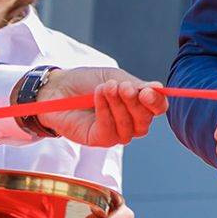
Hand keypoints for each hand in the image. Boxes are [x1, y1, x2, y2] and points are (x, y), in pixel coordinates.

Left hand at [36, 69, 167, 146]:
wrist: (57, 89)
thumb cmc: (85, 82)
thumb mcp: (114, 77)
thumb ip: (136, 85)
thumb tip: (158, 90)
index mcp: (139, 104)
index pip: (158, 107)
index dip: (156, 101)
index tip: (147, 91)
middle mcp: (131, 121)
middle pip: (145, 118)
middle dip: (134, 102)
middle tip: (122, 87)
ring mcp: (117, 132)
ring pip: (129, 126)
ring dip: (118, 105)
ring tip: (105, 88)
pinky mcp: (100, 140)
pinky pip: (110, 130)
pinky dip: (105, 112)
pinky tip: (97, 97)